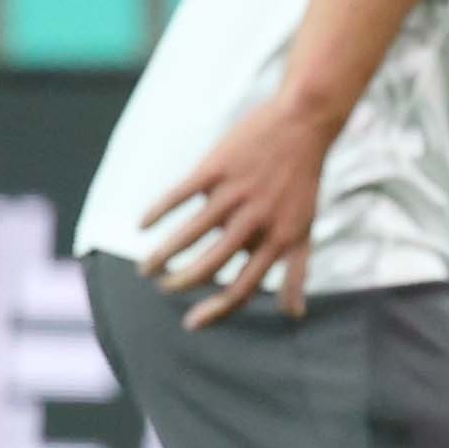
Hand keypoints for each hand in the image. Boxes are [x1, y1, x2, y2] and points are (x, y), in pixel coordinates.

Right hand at [137, 88, 333, 327]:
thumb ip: (297, 272)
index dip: (216, 310)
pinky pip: (180, 195)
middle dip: (181, 283)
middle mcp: (257, 220)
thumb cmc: (303, 182)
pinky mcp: (218, 167)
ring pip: (189, 234)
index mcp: (280, 240)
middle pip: (211, 266)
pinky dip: (158, 212)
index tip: (191, 323)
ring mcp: (235, 193)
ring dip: (162, 255)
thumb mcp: (306, 229)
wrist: (304, 123)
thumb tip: (295, 314)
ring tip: (147, 268)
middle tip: (164, 287)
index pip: (244, 288)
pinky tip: (142, 225)